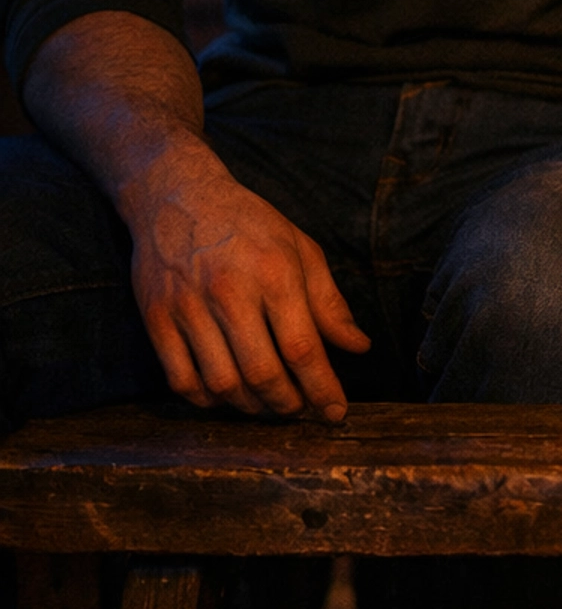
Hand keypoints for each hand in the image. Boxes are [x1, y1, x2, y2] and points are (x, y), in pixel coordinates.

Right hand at [122, 155, 370, 421]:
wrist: (176, 196)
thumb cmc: (248, 224)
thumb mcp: (300, 248)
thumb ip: (329, 302)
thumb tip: (358, 347)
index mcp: (274, 272)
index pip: (303, 348)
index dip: (322, 389)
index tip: (336, 412)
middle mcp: (230, 291)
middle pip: (262, 374)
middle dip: (288, 405)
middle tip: (301, 409)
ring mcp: (188, 307)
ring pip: (222, 385)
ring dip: (251, 408)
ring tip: (268, 403)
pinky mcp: (156, 319)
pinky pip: (181, 380)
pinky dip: (208, 400)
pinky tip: (226, 395)